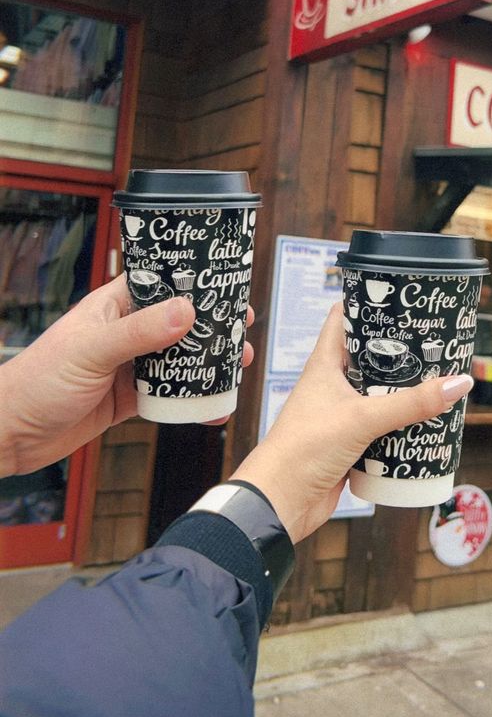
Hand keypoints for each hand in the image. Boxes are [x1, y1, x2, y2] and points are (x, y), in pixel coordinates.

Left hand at [0, 275, 254, 476]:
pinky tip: (211, 407)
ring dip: (207, 363)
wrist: (8, 435)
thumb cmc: (35, 382)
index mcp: (114, 306)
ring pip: (178, 359)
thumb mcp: (92, 350)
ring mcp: (127, 366)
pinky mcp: (127, 398)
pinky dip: (192, 401)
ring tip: (236, 366)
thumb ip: (140, 331)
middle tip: (243, 330)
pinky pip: (168, 395)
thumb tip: (187, 311)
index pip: (161, 282)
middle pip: (178, 322)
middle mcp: (125, 332)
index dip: (195, 281)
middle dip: (212, 326)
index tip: (229, 285)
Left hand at [231, 304, 472, 543]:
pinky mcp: (349, 442)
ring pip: (377, 393)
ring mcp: (340, 414)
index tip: (398, 296)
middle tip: (432, 340)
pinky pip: (380, 426)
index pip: (343, 318)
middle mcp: (331, 384)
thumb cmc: (304, 449)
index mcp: (325, 364)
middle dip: (398, 351)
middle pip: (368, 357)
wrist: (279, 502)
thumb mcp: (362, 419)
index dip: (367, 302)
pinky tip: (424, 421)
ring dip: (402, 389)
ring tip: (437, 377)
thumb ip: (410, 403)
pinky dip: (399, 423)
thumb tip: (458, 383)